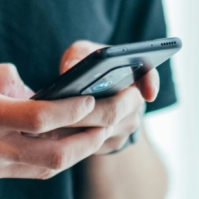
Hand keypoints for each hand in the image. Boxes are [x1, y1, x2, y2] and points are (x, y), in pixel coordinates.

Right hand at [0, 64, 109, 192]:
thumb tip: (30, 85)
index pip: (42, 117)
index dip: (74, 109)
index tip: (94, 97)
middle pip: (56, 154)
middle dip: (91, 139)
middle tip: (113, 120)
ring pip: (45, 170)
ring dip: (75, 153)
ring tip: (95, 135)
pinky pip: (21, 173)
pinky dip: (43, 159)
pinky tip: (53, 146)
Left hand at [56, 40, 159, 154]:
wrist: (86, 94)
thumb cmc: (86, 68)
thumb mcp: (82, 54)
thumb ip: (78, 55)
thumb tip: (70, 69)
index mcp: (133, 74)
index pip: (148, 75)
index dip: (150, 84)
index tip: (148, 93)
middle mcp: (134, 102)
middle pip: (114, 110)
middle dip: (85, 111)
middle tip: (59, 110)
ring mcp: (126, 126)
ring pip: (101, 131)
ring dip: (75, 127)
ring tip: (48, 121)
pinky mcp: (112, 144)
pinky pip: (93, 144)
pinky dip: (72, 139)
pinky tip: (52, 133)